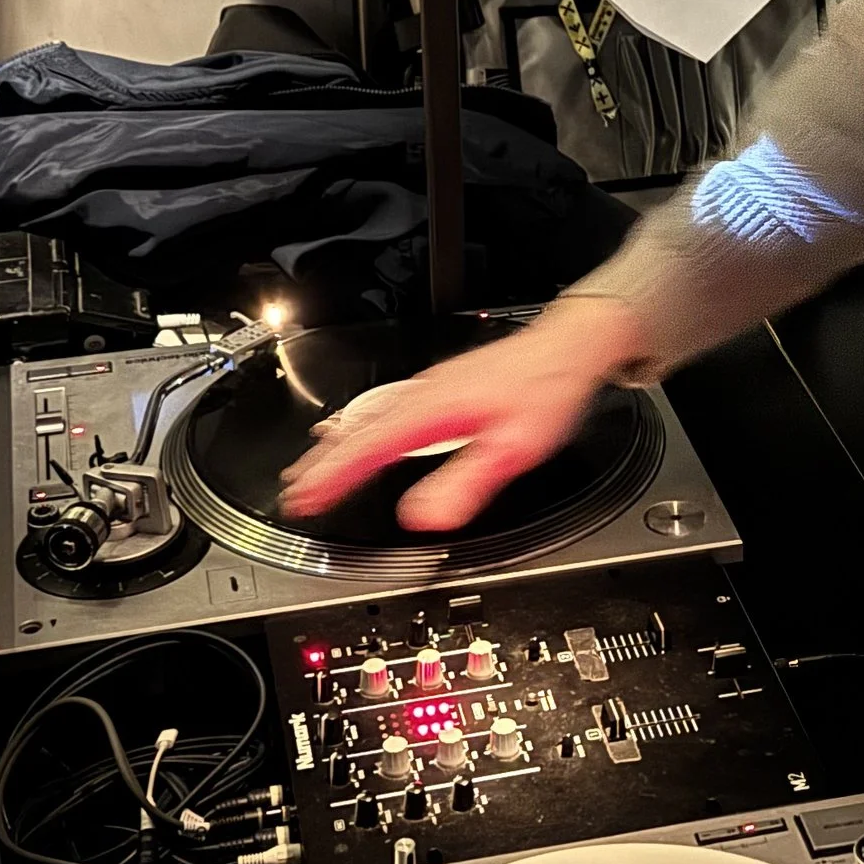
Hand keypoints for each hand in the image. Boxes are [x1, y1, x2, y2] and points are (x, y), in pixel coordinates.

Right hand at [277, 298, 647, 534]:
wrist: (570, 346)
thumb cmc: (547, 390)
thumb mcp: (514, 448)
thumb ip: (467, 483)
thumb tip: (425, 518)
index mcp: (433, 410)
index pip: (368, 449)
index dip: (332, 476)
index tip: (303, 498)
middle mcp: (423, 394)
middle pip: (358, 431)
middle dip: (322, 463)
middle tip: (292, 492)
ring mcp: (429, 387)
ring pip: (368, 418)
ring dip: (336, 446)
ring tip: (309, 469)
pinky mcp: (439, 387)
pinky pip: (385, 409)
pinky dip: (360, 427)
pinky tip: (358, 433)